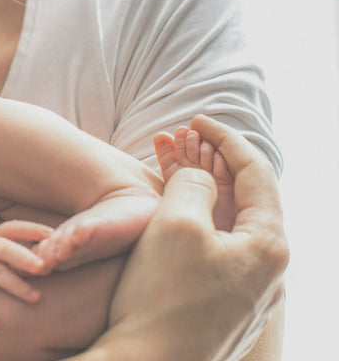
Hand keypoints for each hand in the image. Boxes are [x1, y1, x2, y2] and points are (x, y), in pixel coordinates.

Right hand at [69, 116, 287, 360]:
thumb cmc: (162, 297)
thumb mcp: (176, 223)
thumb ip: (193, 184)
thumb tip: (200, 175)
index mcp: (269, 246)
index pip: (256, 173)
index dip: (226, 139)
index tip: (197, 119)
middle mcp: (268, 273)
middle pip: (244, 201)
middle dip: (212, 166)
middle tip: (182, 142)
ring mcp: (247, 296)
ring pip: (226, 230)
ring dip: (200, 197)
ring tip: (170, 175)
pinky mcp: (222, 312)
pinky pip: (213, 255)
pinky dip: (194, 227)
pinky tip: (169, 222)